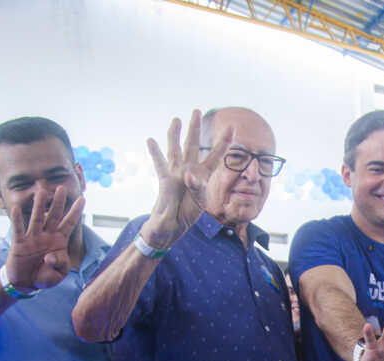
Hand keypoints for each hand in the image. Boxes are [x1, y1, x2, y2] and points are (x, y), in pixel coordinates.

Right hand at [5, 185, 84, 290]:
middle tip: (61, 188)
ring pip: (37, 219)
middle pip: (54, 217)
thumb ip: (59, 265)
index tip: (82, 198)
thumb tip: (49, 257)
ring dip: (39, 206)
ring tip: (42, 192)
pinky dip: (17, 219)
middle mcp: (47, 236)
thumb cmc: (45, 276)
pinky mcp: (19, 244)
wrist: (26, 283)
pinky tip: (16, 208)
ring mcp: (33, 238)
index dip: (75, 212)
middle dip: (58, 203)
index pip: (69, 224)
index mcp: (59, 242)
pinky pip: (18, 230)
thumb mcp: (58, 274)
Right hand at [142, 110, 232, 248]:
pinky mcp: (164, 180)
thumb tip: (188, 175)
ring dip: (174, 134)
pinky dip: (155, 152)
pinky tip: (151, 140)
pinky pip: (159, 164)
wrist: (172, 226)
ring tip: (175, 119)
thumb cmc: (187, 214)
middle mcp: (190, 170)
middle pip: (193, 145)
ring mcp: (176, 173)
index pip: (216, 155)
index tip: (232, 126)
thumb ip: (196, 188)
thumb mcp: (199, 202)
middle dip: (195, 128)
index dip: (224, 142)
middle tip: (196, 111)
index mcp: (203, 176)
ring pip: (176, 150)